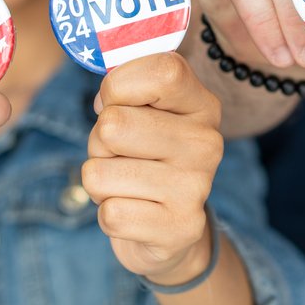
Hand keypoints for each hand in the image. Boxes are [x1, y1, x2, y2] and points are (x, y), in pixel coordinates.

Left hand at [83, 52, 224, 283]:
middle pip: (113, 125)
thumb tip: (104, 100)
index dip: (119, 84)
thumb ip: (125, 89)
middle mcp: (206, 143)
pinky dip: (107, 215)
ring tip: (126, 184)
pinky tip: (133, 212)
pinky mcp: (181, 229)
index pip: (163, 72)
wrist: (169, 232)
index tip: (115, 101)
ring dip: (100, 181)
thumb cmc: (143, 158)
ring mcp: (196, 188)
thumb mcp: (143, 113)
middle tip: (120, 155)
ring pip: (99, 173)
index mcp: (202, 105)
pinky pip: (110, 214)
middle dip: (98, 142)